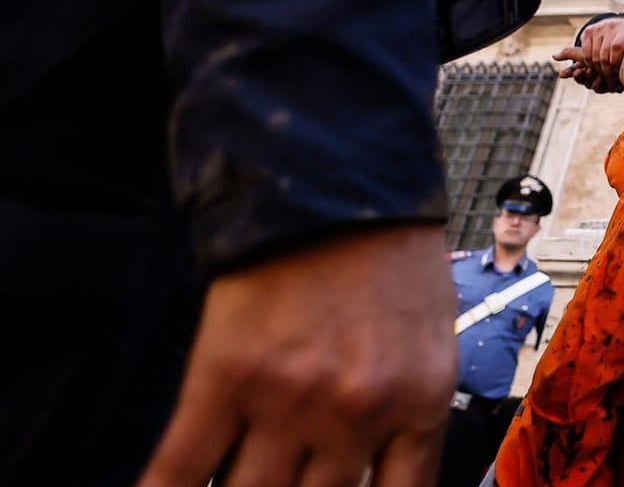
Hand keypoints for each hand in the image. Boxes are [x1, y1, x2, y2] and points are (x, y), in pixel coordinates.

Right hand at [137, 224, 455, 486]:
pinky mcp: (224, 377)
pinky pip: (182, 468)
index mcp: (418, 404)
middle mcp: (356, 415)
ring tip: (236, 485)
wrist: (336, 180)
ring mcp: (288, 401)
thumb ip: (406, 412)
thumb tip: (376, 474)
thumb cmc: (387, 257)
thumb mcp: (428, 339)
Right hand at [553, 45, 622, 92]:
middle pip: (580, 80)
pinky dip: (598, 83)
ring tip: (589, 72)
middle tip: (577, 72)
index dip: (568, 73)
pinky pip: (599, 88)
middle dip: (578, 77)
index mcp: (585, 67)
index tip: (562, 74)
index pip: (573, 71)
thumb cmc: (604, 50)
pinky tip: (599, 78)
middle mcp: (592, 76)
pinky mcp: (609, 86)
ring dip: (588, 79)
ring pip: (588, 84)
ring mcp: (600, 82)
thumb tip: (553, 56)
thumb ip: (570, 53)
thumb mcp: (587, 50)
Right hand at [585, 17, 623, 73]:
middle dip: (606, 71)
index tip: (619, 73)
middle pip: (604, 55)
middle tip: (611, 80)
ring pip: (593, 56)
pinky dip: (589, 63)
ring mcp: (599, 28)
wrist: (623, 26)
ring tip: (605, 75)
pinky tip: (597, 68)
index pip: (617, 47)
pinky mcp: (588, 32)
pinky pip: (586, 53)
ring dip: (598, 69)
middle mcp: (612, 25)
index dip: (616, 63)